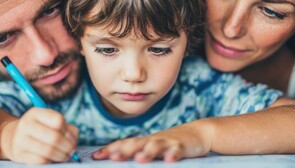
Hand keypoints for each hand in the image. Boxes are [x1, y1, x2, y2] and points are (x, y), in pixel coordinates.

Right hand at [1, 108, 77, 164]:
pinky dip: (50, 161)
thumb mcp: (50, 122)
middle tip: (71, 150)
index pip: (58, 120)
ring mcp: (20, 139)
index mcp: (35, 113)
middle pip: (54, 137)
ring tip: (64, 156)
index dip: (67, 130)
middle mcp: (26, 124)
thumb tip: (72, 140)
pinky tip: (52, 158)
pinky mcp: (18, 154)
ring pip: (48, 150)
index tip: (68, 136)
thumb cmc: (39, 129)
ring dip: (61, 155)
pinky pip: (40, 160)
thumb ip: (67, 128)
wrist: (12, 137)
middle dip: (67, 146)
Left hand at [92, 121, 211, 161]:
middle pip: (136, 144)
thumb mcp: (152, 147)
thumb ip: (137, 152)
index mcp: (144, 141)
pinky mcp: (182, 146)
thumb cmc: (170, 143)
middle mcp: (153, 140)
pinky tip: (169, 161)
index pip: (124, 144)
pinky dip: (173, 155)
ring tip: (139, 159)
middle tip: (112, 157)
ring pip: (155, 146)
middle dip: (124, 150)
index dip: (110, 149)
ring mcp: (168, 142)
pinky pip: (177, 151)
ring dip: (147, 152)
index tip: (96, 156)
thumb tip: (115, 158)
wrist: (198, 132)